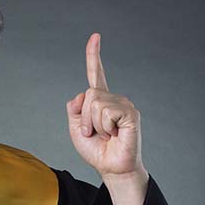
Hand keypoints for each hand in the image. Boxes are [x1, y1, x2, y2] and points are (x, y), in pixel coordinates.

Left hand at [66, 33, 145, 179]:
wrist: (111, 167)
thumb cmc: (96, 150)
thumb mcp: (75, 129)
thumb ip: (74, 109)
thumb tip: (83, 94)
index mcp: (100, 100)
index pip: (96, 74)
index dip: (94, 55)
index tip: (95, 36)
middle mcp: (113, 98)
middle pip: (88, 94)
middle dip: (84, 118)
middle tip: (94, 133)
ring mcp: (124, 104)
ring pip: (95, 103)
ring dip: (93, 124)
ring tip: (106, 135)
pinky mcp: (130, 113)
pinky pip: (106, 112)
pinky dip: (105, 127)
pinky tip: (115, 134)